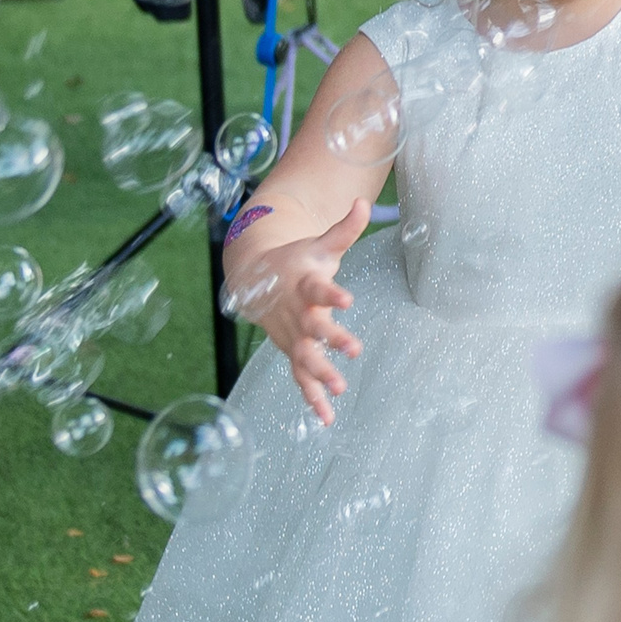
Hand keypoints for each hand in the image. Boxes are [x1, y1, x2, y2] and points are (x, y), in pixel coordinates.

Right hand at [229, 200, 370, 423]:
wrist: (256, 280)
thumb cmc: (297, 262)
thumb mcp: (319, 245)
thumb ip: (344, 229)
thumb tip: (364, 202)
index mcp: (305, 285)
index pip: (319, 288)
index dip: (332, 293)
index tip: (347, 298)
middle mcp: (298, 313)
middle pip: (314, 328)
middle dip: (332, 339)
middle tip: (353, 349)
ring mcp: (293, 336)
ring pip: (306, 358)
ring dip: (321, 374)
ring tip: (340, 388)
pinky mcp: (293, 353)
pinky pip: (300, 379)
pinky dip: (312, 399)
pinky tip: (327, 418)